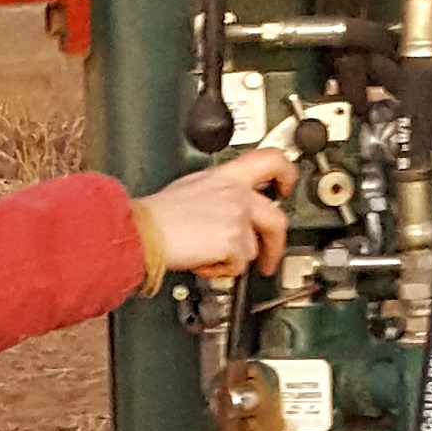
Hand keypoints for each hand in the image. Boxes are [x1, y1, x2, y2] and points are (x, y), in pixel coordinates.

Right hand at [138, 136, 295, 284]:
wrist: (145, 230)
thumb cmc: (157, 213)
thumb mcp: (191, 188)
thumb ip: (216, 196)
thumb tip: (221, 212)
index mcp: (226, 176)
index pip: (270, 161)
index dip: (287, 174)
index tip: (287, 187)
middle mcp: (237, 194)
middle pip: (276, 217)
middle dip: (275, 245)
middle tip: (269, 259)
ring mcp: (238, 218)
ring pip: (252, 248)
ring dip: (232, 259)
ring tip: (206, 256)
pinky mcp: (235, 241)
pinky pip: (237, 265)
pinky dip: (220, 269)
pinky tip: (202, 261)